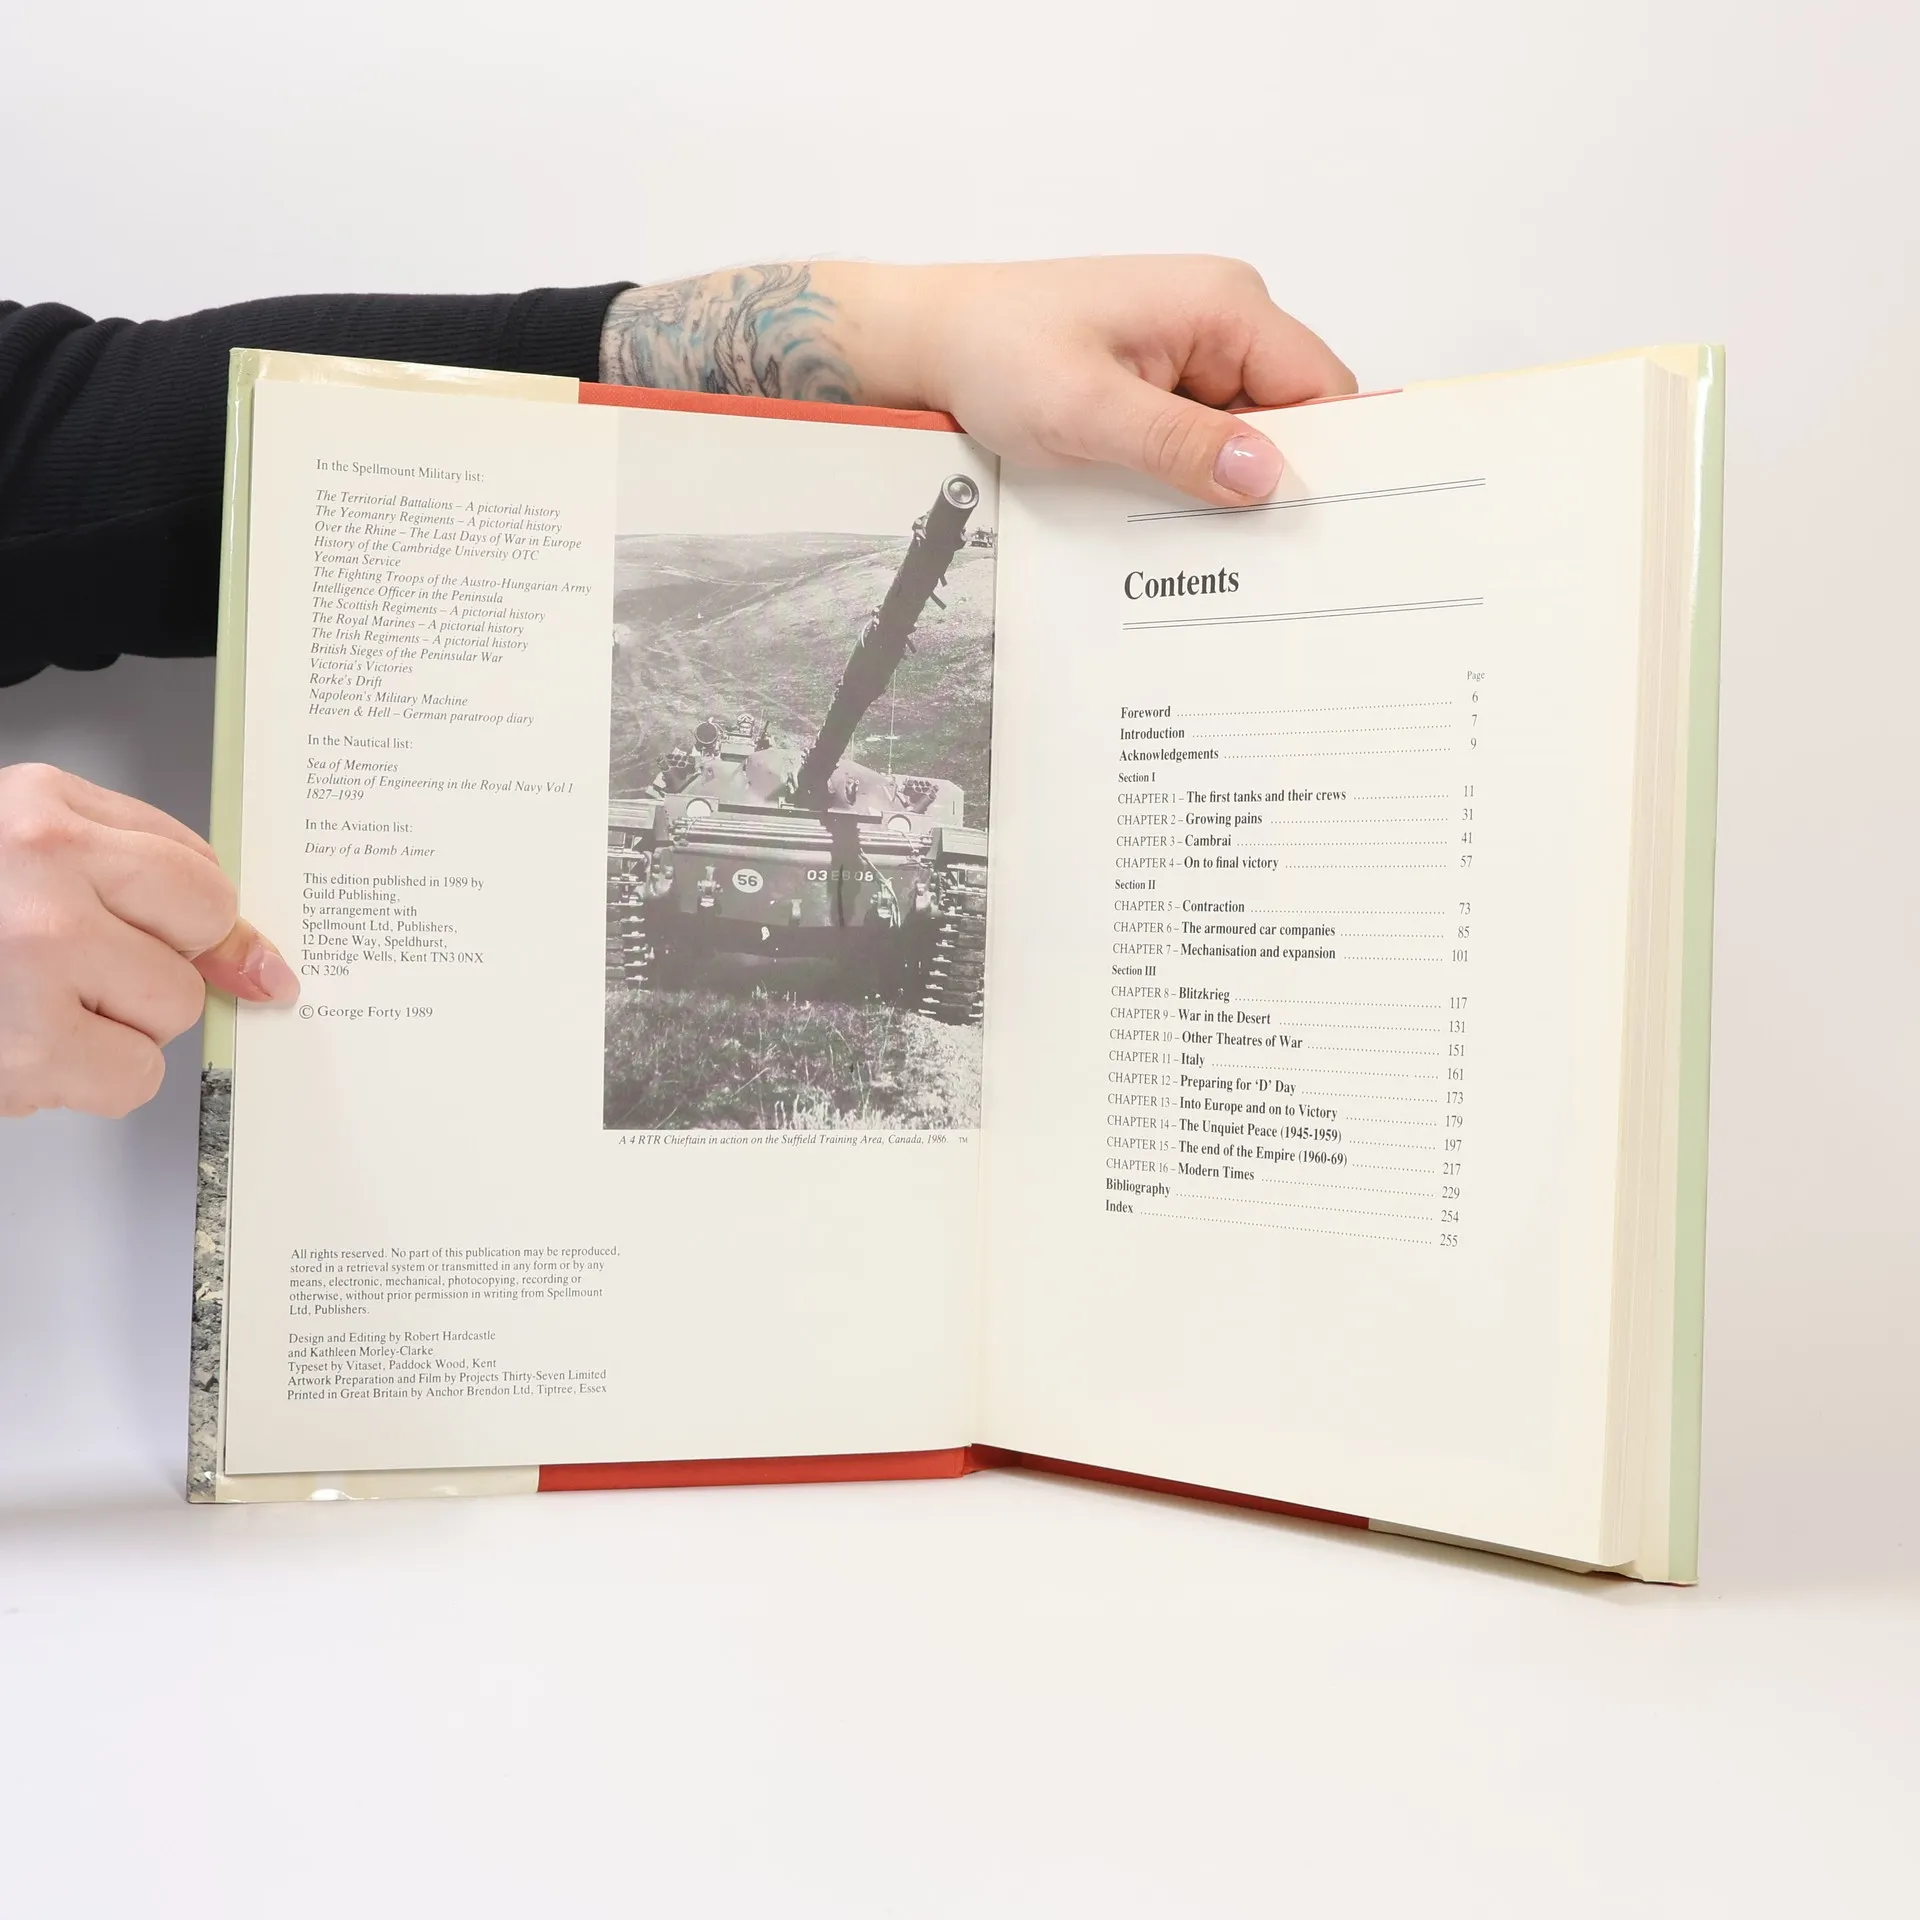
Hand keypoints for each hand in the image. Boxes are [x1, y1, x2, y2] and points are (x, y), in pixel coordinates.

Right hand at [0, 763, 296, 1118]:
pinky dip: (90, 1079)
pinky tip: (25, 1046)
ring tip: (33, 1006)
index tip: (160, 935)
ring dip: (119, 1028)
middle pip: (196, 944)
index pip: (201, 875)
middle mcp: (39, 874)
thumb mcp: (26, 850)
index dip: (190, 920)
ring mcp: (31, 963)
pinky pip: (131, 1078)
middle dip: (150, 968)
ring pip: (170, 1015)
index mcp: (40, 813)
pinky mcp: (23, 1051)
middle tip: (69, 970)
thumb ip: (145, 878)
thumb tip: (260, 965)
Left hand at [896, 257, 1356, 504]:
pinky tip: (1167, 512)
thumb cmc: (996, 351)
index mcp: (1224, 306)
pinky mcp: (1162, 381)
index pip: (1322, 388)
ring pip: (1246, 435)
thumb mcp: (1086, 409)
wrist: (931, 341)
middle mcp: (1221, 320)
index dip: (1325, 459)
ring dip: (1224, 484)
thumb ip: (1178, 443)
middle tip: (1254, 555)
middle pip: (1291, 416)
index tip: (1312, 528)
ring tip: (1198, 537)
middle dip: (1273, 481)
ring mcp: (1192, 352)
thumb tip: (1265, 477)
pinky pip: (1203, 437)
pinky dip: (1191, 477)